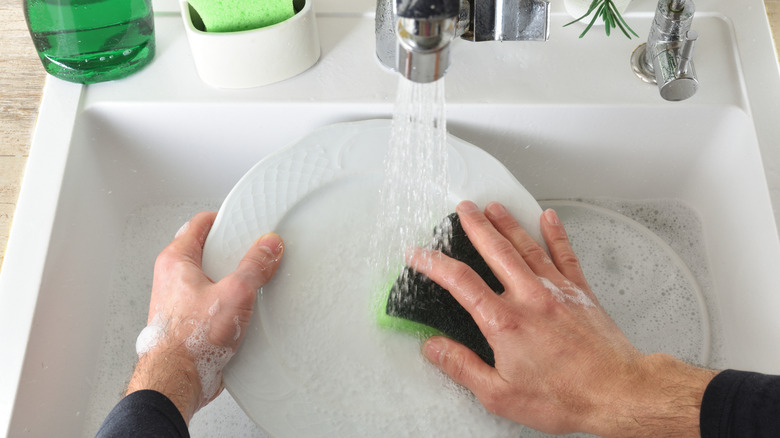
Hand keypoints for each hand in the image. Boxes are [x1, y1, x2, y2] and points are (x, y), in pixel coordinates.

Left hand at [126, 211, 283, 423]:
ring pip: (211, 279)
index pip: (200, 224)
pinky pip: (213, 303)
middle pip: (208, 252)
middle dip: (232, 253)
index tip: (245, 224)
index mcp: (176, 261)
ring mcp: (180, 301)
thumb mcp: (235, 293)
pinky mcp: (189, 322)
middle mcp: (173, 279)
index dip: (225, 220)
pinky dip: (229, 304)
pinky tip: (244, 313)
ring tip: (251, 286)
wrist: (178, 380)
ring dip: (232, 282)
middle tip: (253, 256)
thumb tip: (269, 246)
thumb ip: (255, 266)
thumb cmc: (189, 341)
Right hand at [414, 201, 715, 436]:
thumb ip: (462, 367)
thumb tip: (434, 347)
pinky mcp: (580, 293)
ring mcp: (557, 291)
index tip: (418, 254)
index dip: (434, 264)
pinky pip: (566, 255)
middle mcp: (529, 298)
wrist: (618, 393)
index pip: (460, 282)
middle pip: (496, 251)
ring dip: (508, 223)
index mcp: (504, 322)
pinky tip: (549, 218)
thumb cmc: (564, 397)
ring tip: (494, 207)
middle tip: (463, 208)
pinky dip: (556, 234)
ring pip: (527, 247)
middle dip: (476, 226)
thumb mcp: (500, 395)